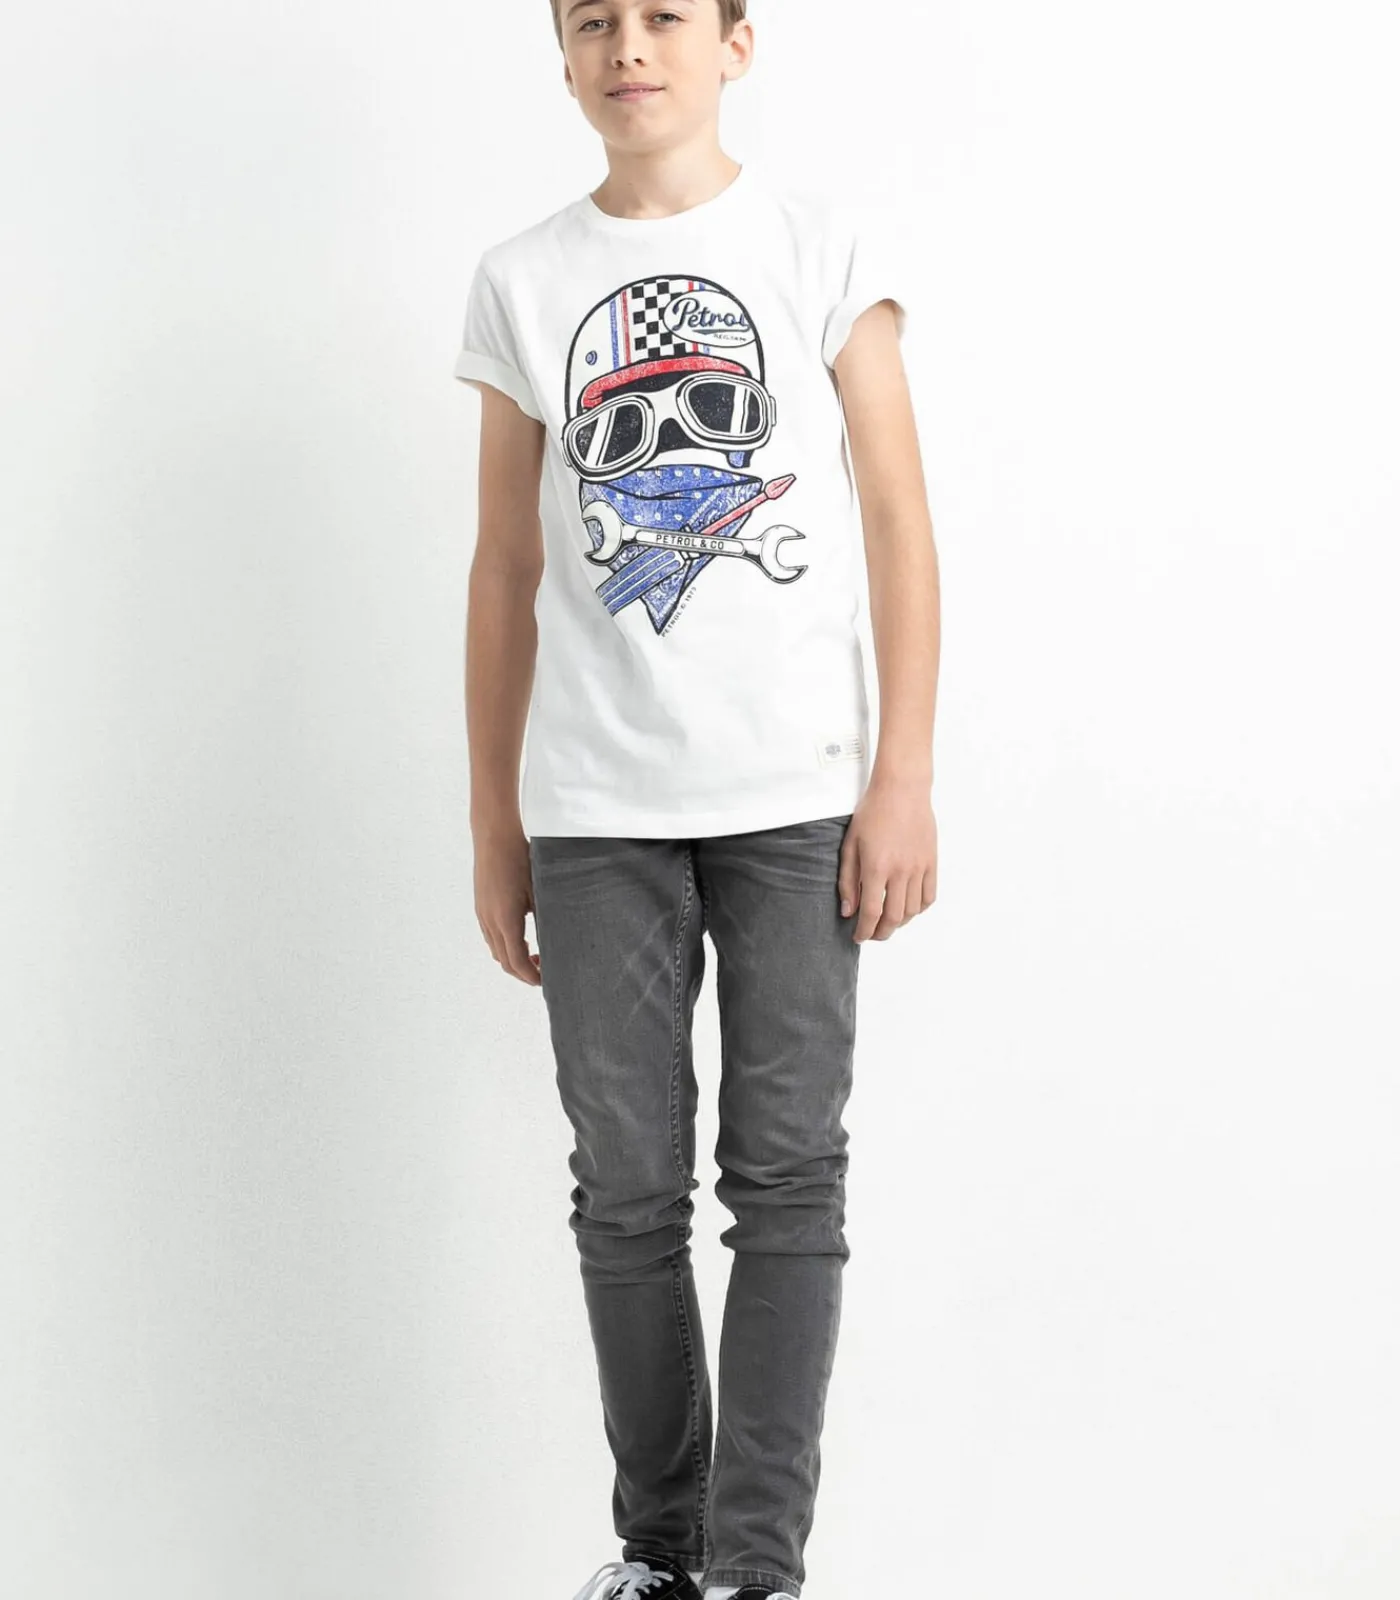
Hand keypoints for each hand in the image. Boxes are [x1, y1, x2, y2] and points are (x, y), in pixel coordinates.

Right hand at [473, 823, 541, 985]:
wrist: (495, 837)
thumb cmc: (520, 860)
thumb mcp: (539, 891)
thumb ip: (545, 918)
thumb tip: (556, 940)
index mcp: (505, 920)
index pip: (517, 961)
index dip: (531, 976)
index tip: (545, 980)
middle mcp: (490, 921)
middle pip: (504, 961)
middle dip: (523, 971)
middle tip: (543, 970)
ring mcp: (482, 914)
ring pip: (496, 949)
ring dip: (513, 958)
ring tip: (534, 954)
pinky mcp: (481, 907)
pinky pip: (491, 936)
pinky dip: (505, 945)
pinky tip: (521, 936)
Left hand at [837, 779, 937, 942]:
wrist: (902, 790)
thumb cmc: (872, 812)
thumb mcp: (850, 844)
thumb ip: (848, 880)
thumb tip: (849, 910)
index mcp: (876, 867)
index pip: (871, 913)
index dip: (864, 931)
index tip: (858, 937)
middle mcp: (900, 871)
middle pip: (894, 918)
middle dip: (881, 933)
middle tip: (872, 934)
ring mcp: (919, 867)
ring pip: (912, 911)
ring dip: (899, 923)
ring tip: (887, 922)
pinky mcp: (931, 862)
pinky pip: (928, 896)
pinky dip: (918, 909)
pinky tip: (907, 908)